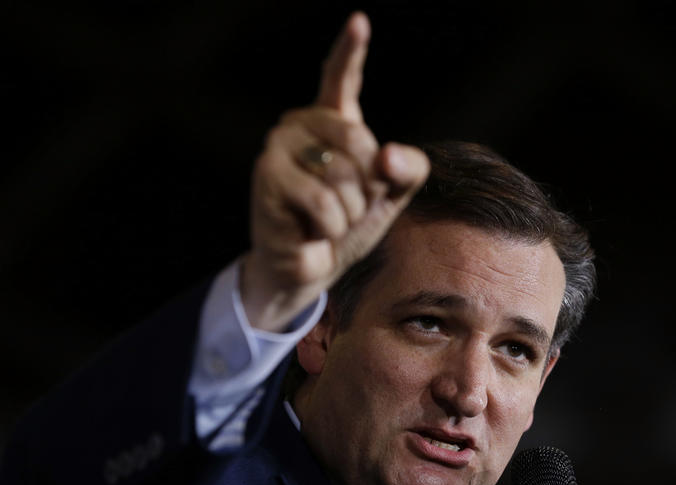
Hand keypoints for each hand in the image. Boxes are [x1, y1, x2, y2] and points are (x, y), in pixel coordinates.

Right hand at [242, 11, 429, 330]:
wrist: (314, 268)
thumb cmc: (349, 225)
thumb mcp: (391, 196)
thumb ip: (408, 170)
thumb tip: (388, 155)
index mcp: (332, 122)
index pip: (341, 78)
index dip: (350, 50)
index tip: (359, 21)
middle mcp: (300, 125)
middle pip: (361, 143)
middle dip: (368, 187)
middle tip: (349, 207)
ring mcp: (278, 149)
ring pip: (343, 177)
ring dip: (349, 212)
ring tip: (328, 221)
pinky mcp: (267, 180)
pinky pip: (323, 203)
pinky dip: (330, 228)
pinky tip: (311, 231)